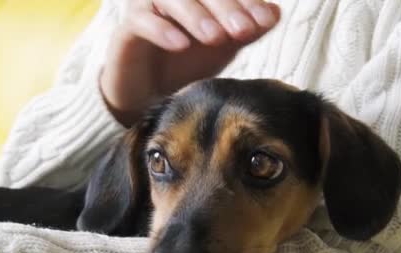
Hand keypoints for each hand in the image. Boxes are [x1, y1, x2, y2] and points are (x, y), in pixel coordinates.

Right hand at [100, 0, 280, 125]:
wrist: (149, 94)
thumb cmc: (187, 63)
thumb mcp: (223, 47)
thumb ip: (246, 30)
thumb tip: (274, 13)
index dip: (246, 1)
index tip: (264, 21)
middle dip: (225, 8)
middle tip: (243, 30)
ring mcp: (147, 6)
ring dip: (195, 16)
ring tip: (215, 38)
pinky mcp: (127, 29)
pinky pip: (142, 21)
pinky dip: (162, 30)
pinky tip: (180, 45)